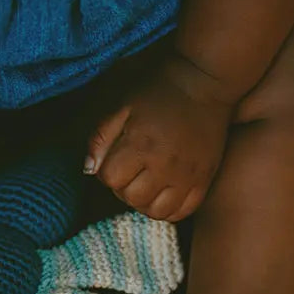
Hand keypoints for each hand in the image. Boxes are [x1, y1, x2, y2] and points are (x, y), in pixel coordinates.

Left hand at [85, 56, 234, 221]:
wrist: (205, 81)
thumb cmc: (159, 91)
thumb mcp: (122, 107)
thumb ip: (100, 138)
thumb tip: (89, 170)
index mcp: (141, 145)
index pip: (110, 179)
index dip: (107, 170)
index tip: (116, 157)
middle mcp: (165, 165)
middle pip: (132, 198)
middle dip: (123, 187)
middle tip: (130, 169)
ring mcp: (188, 175)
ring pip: (156, 211)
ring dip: (145, 201)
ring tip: (146, 183)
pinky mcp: (205, 179)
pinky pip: (182, 212)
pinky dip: (169, 208)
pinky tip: (164, 191)